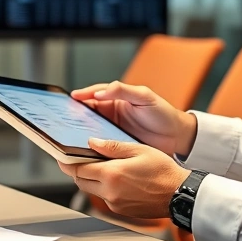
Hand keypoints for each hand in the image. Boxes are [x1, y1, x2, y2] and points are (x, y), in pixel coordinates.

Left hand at [59, 139, 190, 218]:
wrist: (179, 194)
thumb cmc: (163, 171)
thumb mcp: (138, 149)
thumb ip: (112, 146)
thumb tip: (92, 143)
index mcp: (111, 174)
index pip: (79, 169)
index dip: (67, 162)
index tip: (61, 156)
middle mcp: (110, 192)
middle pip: (81, 181)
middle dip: (76, 171)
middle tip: (77, 160)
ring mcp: (115, 203)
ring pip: (92, 190)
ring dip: (91, 179)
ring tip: (99, 166)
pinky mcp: (121, 210)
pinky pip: (105, 197)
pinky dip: (103, 187)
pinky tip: (115, 178)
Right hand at [72, 81, 196, 156]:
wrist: (177, 137)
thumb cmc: (162, 113)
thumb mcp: (144, 96)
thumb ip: (123, 90)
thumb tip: (100, 91)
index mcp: (116, 99)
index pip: (94, 94)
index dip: (82, 96)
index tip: (72, 98)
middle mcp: (112, 114)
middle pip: (88, 113)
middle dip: (76, 115)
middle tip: (64, 118)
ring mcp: (113, 130)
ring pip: (91, 129)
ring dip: (81, 132)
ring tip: (70, 135)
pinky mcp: (116, 145)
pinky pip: (100, 145)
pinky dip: (92, 146)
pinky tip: (85, 150)